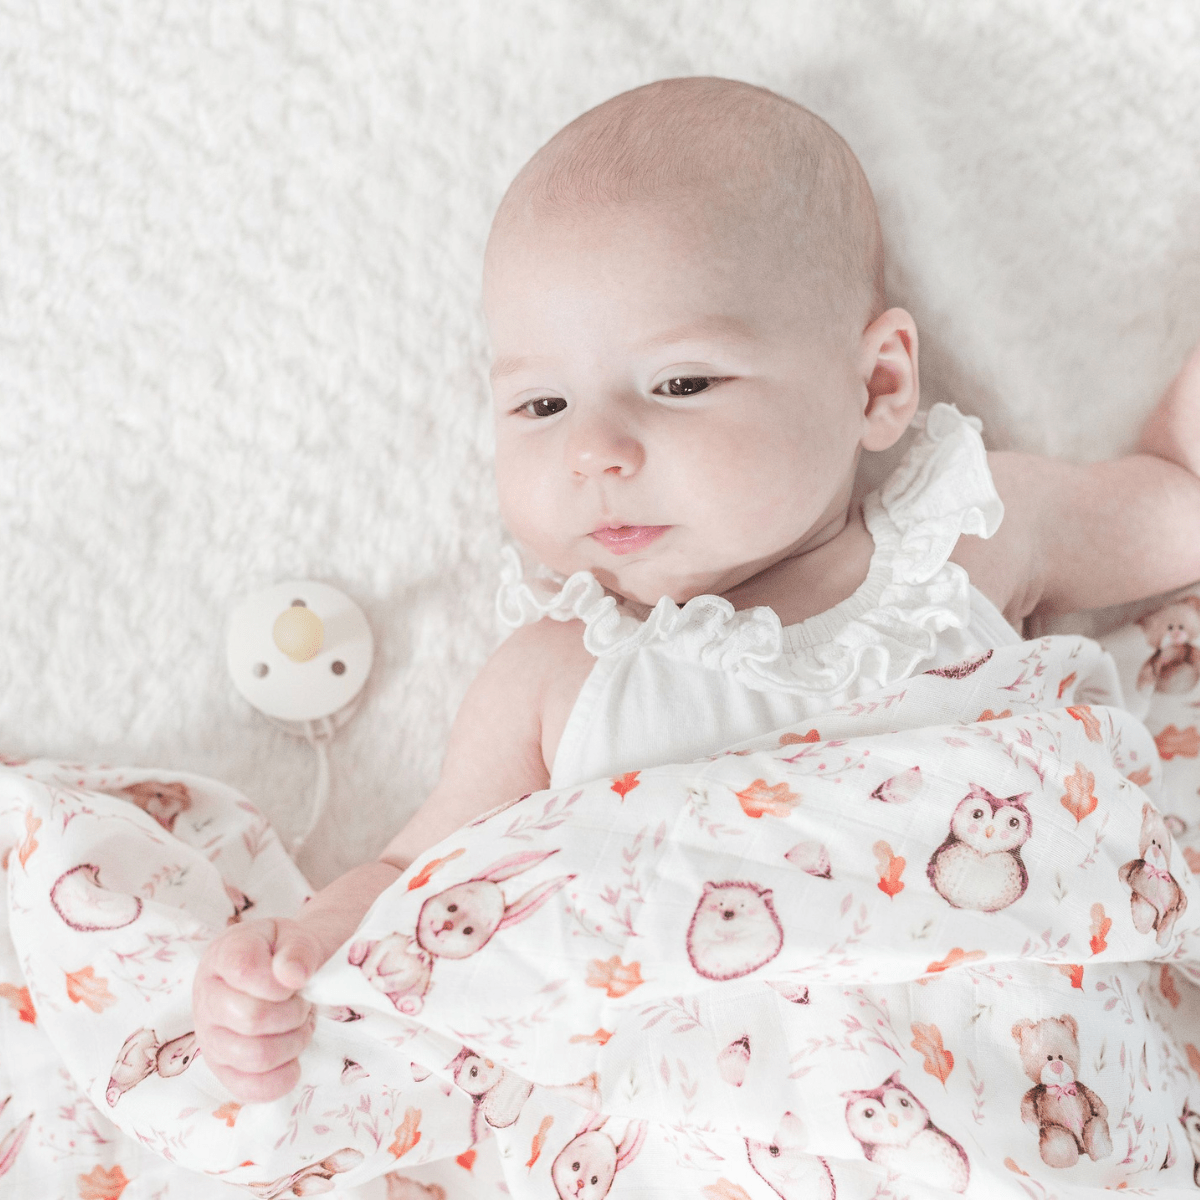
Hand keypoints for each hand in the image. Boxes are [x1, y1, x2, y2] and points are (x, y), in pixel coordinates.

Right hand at [193, 917, 325, 1102]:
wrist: (275, 969)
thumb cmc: (281, 953)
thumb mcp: (295, 937)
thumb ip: (297, 950)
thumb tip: (292, 976)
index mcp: (222, 957)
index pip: (245, 971)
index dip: (281, 981)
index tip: (295, 979)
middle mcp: (206, 1000)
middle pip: (253, 1018)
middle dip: (294, 1011)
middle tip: (303, 1002)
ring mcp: (210, 1039)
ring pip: (256, 1056)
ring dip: (294, 1041)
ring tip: (300, 1024)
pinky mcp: (223, 1071)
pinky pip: (251, 1090)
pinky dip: (283, 1077)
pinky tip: (293, 1056)